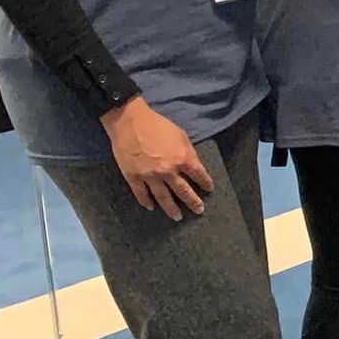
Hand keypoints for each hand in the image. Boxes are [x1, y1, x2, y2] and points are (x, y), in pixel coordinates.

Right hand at [101, 98, 212, 220]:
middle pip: (184, 191)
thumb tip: (191, 165)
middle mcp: (168, 171)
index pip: (199, 175)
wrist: (130, 121)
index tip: (209, 189)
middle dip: (193, 202)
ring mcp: (150, 176)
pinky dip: (146, 202)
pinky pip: (141, 194)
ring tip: (178, 217)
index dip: (205, 183)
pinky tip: (152, 208)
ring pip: (163, 198)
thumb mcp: (181, 135)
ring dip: (172, 209)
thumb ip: (188, 152)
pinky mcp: (133, 177)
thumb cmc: (157, 125)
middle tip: (199, 210)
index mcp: (183, 159)